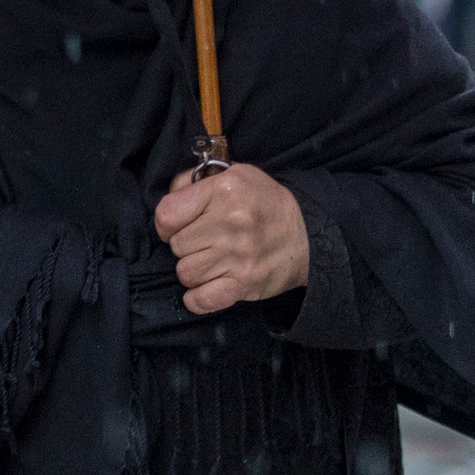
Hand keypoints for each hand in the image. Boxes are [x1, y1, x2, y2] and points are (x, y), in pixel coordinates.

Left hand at [153, 163, 309, 315]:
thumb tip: (169, 197)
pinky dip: (197, 298)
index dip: (166, 223)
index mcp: (224, 190)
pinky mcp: (244, 283)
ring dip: (194, 270)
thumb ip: (195, 181)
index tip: (177, 226)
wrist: (307, 235)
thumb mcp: (235, 175)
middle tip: (205, 241)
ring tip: (212, 260)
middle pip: (176, 246)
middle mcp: (232, 222)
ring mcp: (238, 255)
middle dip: (186, 245)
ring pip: (185, 273)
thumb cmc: (265, 203)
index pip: (167, 214)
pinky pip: (202, 300)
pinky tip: (205, 288)